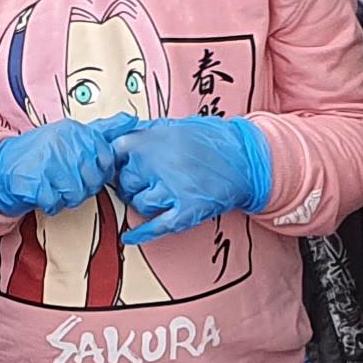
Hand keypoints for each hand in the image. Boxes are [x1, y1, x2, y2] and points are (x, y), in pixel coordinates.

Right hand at [0, 116, 137, 220]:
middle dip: (80, 187)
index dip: (97, 172)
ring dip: (64, 197)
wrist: (4, 165)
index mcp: (77, 131)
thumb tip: (132, 119)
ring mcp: (48, 160)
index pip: (106, 160)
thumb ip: (105, 130)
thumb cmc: (44, 153)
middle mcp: (64, 142)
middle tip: (63, 179)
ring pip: (75, 194)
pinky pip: (54, 203)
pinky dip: (48, 204)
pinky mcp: (33, 180)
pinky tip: (41, 191)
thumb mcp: (74, 135)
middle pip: (92, 181)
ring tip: (52, 185)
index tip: (81, 169)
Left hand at [111, 115, 274, 241]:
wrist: (247, 157)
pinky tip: (131, 236)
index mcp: (153, 140)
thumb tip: (119, 138)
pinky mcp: (187, 210)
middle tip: (141, 182)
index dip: (116, 161)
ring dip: (144, 203)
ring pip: (139, 204)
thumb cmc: (213, 140)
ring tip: (157, 196)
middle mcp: (158, 164)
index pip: (115, 152)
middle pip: (125, 182)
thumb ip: (146, 133)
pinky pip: (156, 226)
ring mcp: (172, 188)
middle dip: (131, 184)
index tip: (117, 166)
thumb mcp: (174, 125)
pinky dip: (142, 234)